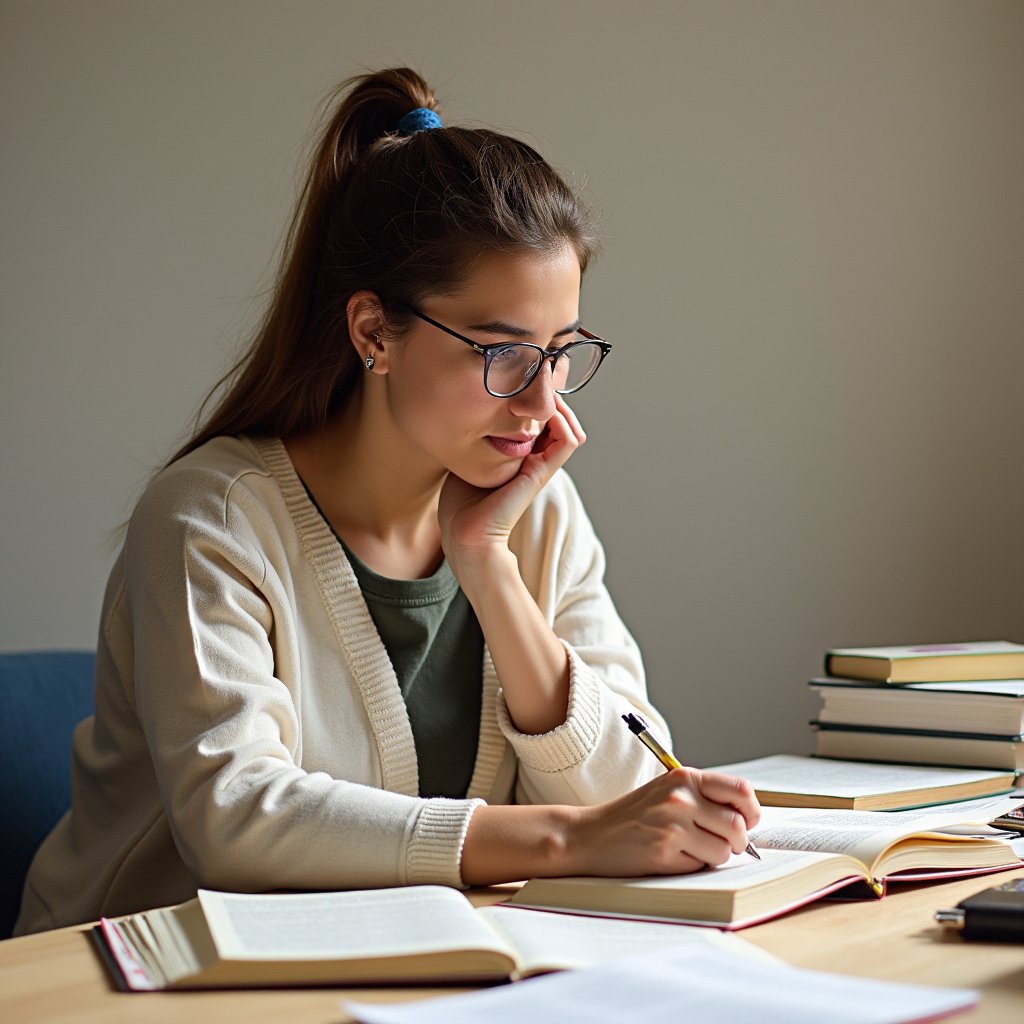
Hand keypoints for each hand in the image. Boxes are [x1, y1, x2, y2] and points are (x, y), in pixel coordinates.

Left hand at [439, 394, 585, 580]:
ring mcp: (541, 465)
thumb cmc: (459, 503)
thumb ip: (472, 435)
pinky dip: (560, 420)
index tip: (518, 379)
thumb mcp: (464, 457)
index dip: (534, 396)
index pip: (540, 418)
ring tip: (536, 390)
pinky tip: (536, 410)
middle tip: (529, 378)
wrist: (463, 535)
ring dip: (556, 404)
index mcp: (520, 455)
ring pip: (568, 426)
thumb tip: (462, 406)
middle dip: (546, 394)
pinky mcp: (540, 473)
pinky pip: (567, 440)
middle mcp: (535, 458)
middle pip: (558, 417)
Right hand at [564, 769, 760, 875]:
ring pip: (724, 851)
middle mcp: (680, 797)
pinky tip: (671, 858)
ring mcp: (672, 824)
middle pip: (737, 826)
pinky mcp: (664, 851)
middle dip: (736, 843)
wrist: (590, 835)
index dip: (751, 811)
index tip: (747, 821)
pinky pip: (700, 867)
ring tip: (689, 850)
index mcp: (684, 777)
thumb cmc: (633, 816)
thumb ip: (703, 798)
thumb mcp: (667, 792)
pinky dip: (692, 867)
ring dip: (712, 857)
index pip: (740, 790)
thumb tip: (747, 820)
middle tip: (721, 845)